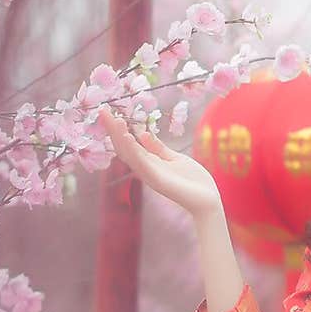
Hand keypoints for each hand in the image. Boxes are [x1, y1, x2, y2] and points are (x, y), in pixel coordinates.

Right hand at [98, 106, 221, 221]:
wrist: (208, 201)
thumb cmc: (194, 181)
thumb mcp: (175, 158)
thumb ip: (158, 148)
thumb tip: (143, 134)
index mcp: (149, 162)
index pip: (129, 143)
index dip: (118, 128)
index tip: (109, 112)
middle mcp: (145, 168)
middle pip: (123, 147)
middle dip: (113, 129)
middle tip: (102, 110)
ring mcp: (149, 174)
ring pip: (129, 153)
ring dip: (120, 136)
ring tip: (113, 119)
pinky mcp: (157, 179)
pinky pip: (142, 161)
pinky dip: (133, 149)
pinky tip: (127, 136)